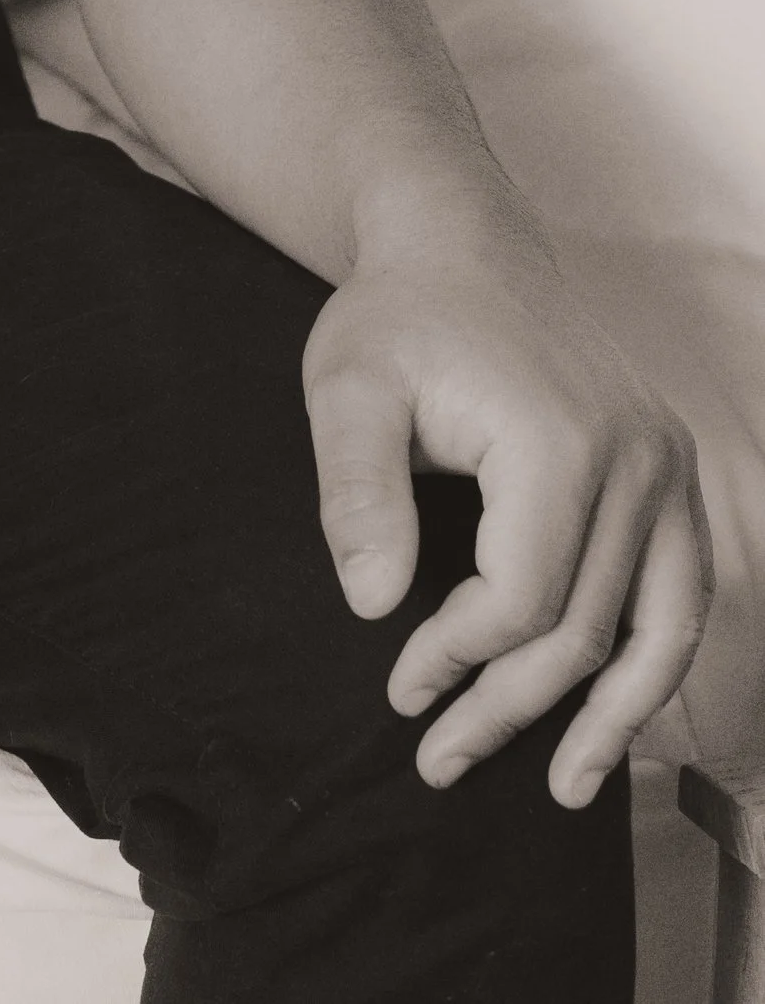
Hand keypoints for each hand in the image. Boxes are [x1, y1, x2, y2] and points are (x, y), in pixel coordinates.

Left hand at [302, 198, 711, 808]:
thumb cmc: (398, 317)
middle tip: (441, 759)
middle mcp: (636, 455)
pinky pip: (686, 590)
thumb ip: (355, 492)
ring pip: (661, 627)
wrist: (461, 244)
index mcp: (557, 438)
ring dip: (614, 717)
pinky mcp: (673, 469)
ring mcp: (668, 462)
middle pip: (584, 626)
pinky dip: (656, 661)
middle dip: (511, 707)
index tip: (399, 687)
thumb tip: (372, 605)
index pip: (521, 599)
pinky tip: (619, 714)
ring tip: (566, 789)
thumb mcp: (347, 387)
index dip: (456, 660)